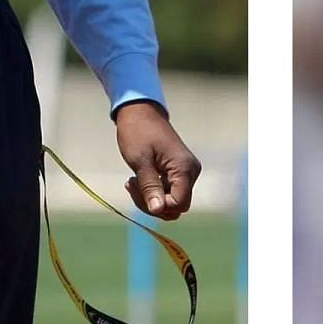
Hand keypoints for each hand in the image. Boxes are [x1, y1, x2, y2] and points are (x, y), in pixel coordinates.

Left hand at [115, 101, 200, 219]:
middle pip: (176, 206)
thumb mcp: (140, 161)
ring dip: (150, 198)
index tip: (137, 188)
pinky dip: (153, 191)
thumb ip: (150, 187)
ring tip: (133, 182)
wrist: (140, 113)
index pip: (178, 203)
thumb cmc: (138, 133)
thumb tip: (158, 210)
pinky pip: (169, 192)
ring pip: (172, 201)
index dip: (158, 204)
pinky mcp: (180, 172)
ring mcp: (187, 172)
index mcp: (185, 168)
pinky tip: (138, 179)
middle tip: (132, 185)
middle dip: (152, 203)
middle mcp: (191, 172)